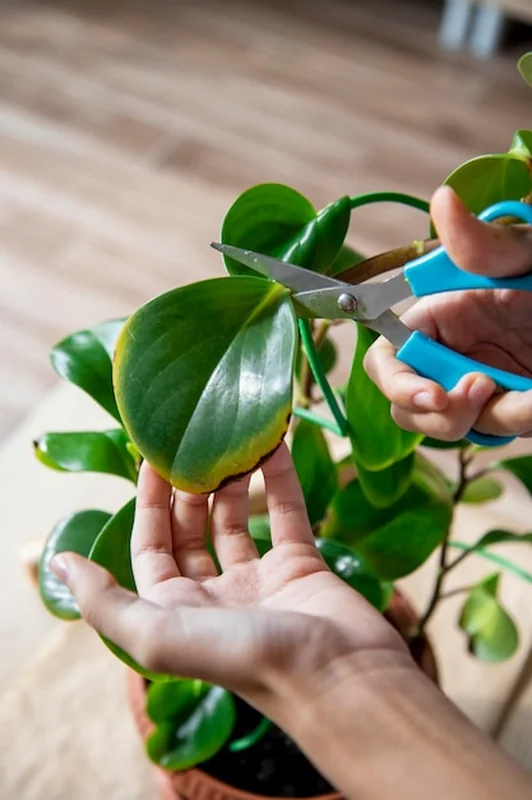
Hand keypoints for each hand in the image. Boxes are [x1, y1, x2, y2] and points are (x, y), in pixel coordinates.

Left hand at [50, 444, 408, 716]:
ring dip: (233, 478)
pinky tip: (274, 443)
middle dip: (189, 486)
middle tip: (194, 439)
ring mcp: (261, 580)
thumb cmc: (247, 659)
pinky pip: (286, 513)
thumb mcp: (160, 636)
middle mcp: (215, 595)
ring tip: (231, 436)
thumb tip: (58, 564)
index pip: (152, 547)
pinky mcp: (302, 565)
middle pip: (193, 529)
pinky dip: (279, 478)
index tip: (153, 457)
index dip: (149, 503)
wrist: (341, 678)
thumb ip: (106, 602)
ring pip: (238, 517)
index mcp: (178, 612)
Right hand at [365, 186, 531, 440]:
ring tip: (530, 398)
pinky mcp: (510, 405)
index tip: (434, 396)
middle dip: (439, 415)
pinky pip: (499, 426)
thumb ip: (486, 243)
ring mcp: (481, 384)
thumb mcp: (528, 256)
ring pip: (452, 425)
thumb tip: (443, 200)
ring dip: (487, 417)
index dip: (397, 383)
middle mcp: (452, 354)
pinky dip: (519, 418)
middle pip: (410, 405)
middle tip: (485, 392)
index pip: (389, 359)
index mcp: (441, 318)